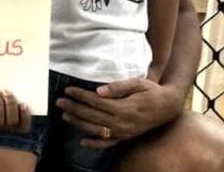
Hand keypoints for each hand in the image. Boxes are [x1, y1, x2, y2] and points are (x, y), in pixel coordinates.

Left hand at [56, 77, 182, 147]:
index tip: (68, 90)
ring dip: (79, 123)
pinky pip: (108, 143)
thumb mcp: (138, 83)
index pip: (96, 102)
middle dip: (75, 108)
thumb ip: (119, 86)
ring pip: (97, 130)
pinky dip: (95, 144)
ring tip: (65, 115)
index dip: (81, 95)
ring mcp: (124, 132)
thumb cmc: (151, 91)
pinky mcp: (126, 137)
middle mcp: (122, 122)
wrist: (168, 107)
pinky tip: (82, 142)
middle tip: (60, 101)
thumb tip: (99, 90)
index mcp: (124, 107)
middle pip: (93, 115)